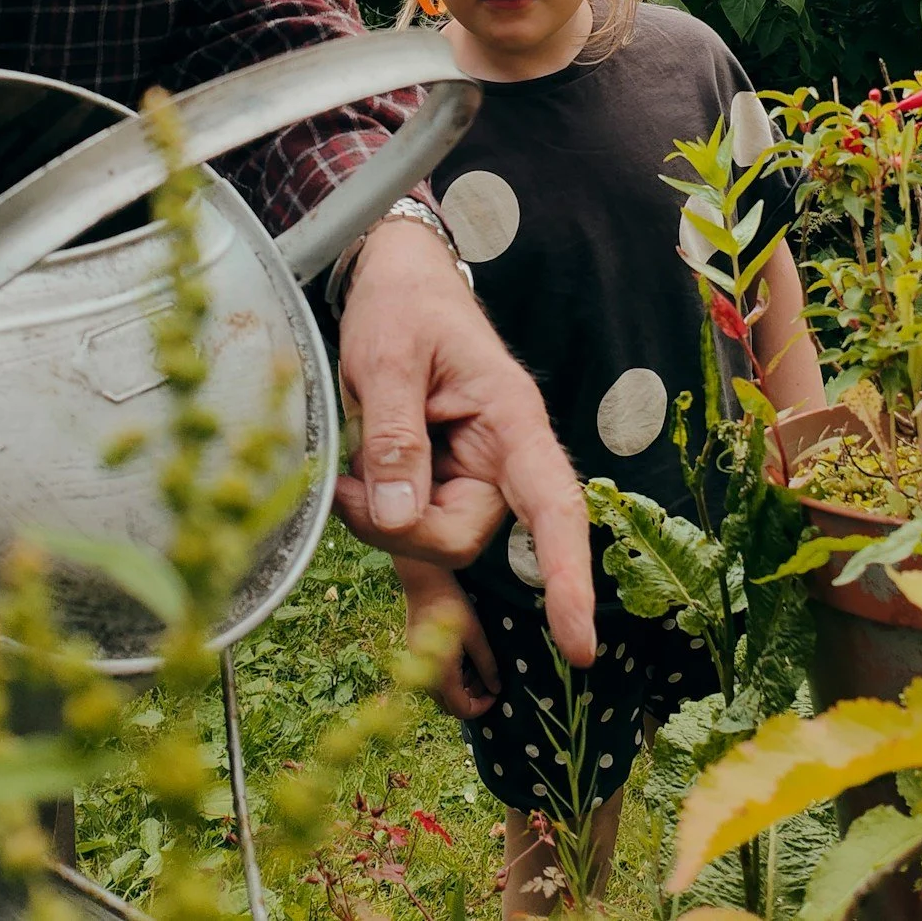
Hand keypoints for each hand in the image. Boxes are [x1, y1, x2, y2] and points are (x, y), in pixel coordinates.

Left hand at [334, 221, 597, 666]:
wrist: (398, 278)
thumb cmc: (402, 305)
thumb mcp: (386, 357)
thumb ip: (393, 435)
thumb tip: (395, 517)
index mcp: (511, 417)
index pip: (553, 506)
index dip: (566, 576)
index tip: (578, 643)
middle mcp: (504, 453)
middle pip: (462, 535)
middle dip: (397, 527)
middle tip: (343, 482)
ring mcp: (474, 471)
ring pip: (432, 536)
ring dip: (380, 516)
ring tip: (350, 458)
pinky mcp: (444, 479)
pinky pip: (416, 522)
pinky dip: (379, 513)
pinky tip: (356, 481)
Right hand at [397, 561, 498, 718]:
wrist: (424, 581)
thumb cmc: (453, 606)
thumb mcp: (476, 636)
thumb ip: (487, 665)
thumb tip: (496, 688)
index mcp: (441, 675)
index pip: (462, 710)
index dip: (482, 707)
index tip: (496, 693)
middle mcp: (425, 675)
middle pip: (450, 704)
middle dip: (472, 697)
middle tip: (489, 679)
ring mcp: (417, 664)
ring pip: (442, 691)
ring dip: (462, 687)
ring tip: (479, 667)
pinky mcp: (415, 653)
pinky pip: (434, 676)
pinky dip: (451, 675)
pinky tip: (464, 657)